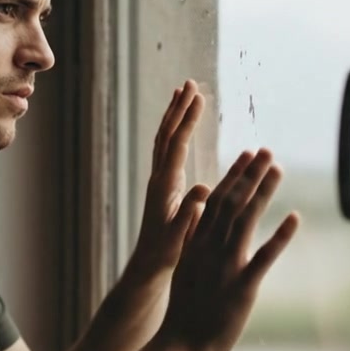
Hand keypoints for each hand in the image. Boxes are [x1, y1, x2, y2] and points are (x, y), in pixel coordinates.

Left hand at [128, 79, 209, 281]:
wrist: (148, 266)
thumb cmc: (165, 254)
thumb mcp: (179, 235)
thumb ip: (189, 212)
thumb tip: (201, 188)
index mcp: (165, 185)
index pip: (176, 144)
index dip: (187, 119)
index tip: (199, 96)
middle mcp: (158, 178)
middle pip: (166, 135)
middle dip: (178, 109)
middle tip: (189, 84)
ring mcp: (159, 182)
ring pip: (164, 141)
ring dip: (174, 117)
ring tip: (183, 96)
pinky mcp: (162, 188)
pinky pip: (167, 153)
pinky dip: (175, 134)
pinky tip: (181, 130)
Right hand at [155, 148, 299, 350]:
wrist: (179, 348)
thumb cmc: (183, 314)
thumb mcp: (184, 272)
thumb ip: (192, 243)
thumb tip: (196, 219)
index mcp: (195, 244)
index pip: (215, 202)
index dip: (233, 176)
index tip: (246, 155)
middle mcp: (209, 249)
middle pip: (231, 202)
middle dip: (250, 174)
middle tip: (266, 150)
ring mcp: (226, 267)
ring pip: (245, 220)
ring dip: (263, 192)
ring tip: (278, 168)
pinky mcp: (242, 287)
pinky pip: (263, 257)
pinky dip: (279, 236)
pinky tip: (294, 218)